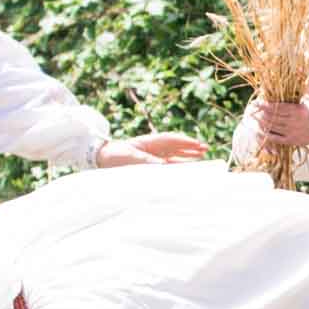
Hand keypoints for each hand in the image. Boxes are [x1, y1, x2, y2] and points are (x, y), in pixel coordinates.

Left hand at [94, 131, 208, 168]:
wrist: (102, 159)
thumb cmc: (115, 155)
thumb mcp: (130, 158)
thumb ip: (147, 162)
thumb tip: (164, 167)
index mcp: (149, 142)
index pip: (171, 140)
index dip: (184, 141)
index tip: (197, 144)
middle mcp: (154, 149)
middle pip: (176, 147)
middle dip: (190, 147)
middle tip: (205, 148)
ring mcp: (153, 157)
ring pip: (175, 155)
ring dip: (188, 155)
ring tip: (202, 155)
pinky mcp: (151, 166)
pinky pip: (169, 165)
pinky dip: (179, 165)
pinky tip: (188, 167)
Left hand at [254, 101, 308, 149]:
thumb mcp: (306, 105)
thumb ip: (293, 102)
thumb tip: (280, 95)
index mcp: (296, 110)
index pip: (277, 106)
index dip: (265, 105)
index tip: (258, 103)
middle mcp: (292, 120)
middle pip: (272, 116)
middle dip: (261, 113)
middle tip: (253, 110)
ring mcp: (291, 131)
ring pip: (272, 126)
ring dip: (262, 122)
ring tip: (255, 118)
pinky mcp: (291, 140)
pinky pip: (276, 138)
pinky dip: (268, 134)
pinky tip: (262, 131)